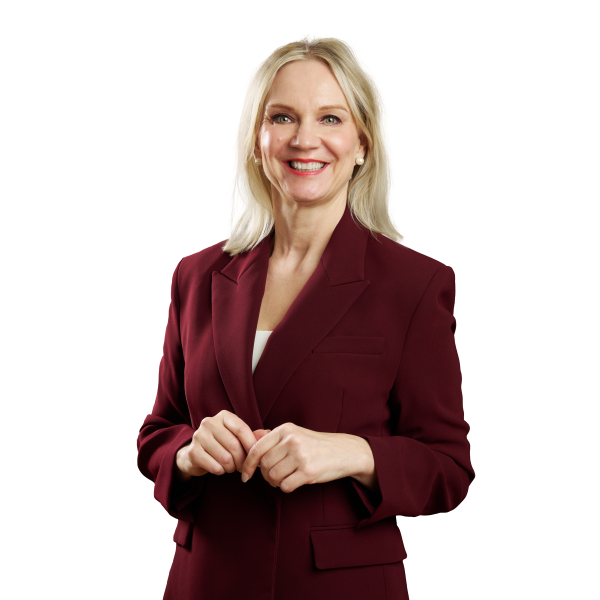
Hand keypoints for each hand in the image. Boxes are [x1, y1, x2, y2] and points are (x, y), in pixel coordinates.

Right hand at [175, 409, 270, 481]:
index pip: (242, 429)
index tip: (256, 457)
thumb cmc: (222, 445)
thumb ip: (253, 436)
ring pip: (225, 457)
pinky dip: (221, 471)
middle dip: (242, 460)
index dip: (251, 445)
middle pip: (234, 445)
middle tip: (242, 466)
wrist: (196, 455)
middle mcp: (209, 422)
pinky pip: (214, 466)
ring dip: (231, 467)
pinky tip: (219, 469)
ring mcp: (199, 436)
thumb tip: (268, 434)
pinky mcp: (192, 452)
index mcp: (223, 416)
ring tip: (230, 467)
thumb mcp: (237, 438)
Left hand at [240, 423, 372, 492]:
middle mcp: (291, 440)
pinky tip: (294, 482)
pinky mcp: (308, 472)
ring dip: (276, 482)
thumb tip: (251, 436)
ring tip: (286, 477)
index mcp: (285, 429)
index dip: (248, 464)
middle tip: (276, 475)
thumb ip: (272, 437)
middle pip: (264, 465)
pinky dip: (287, 487)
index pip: (256, 448)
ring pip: (273, 476)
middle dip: (266, 474)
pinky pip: (285, 486)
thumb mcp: (295, 434)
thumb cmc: (316, 444)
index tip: (245, 475)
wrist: (345, 451)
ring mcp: (300, 456)